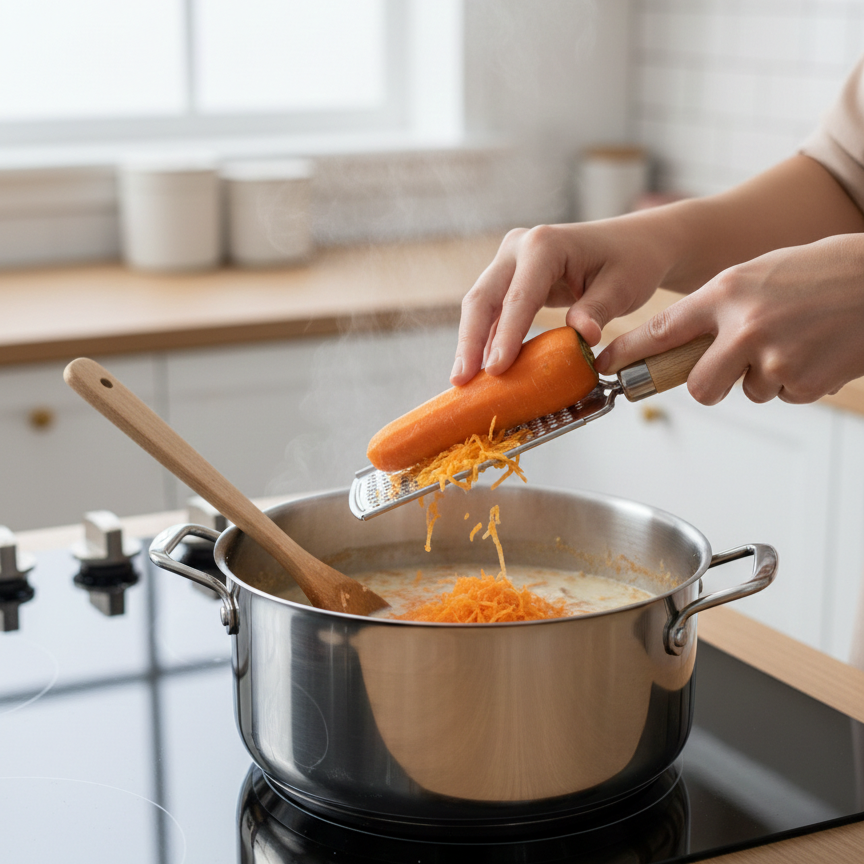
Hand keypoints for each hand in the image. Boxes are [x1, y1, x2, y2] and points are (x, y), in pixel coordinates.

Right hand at [449, 219, 672, 384]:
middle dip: (470, 341)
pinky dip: (486, 340)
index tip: (496, 370)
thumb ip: (597, 310)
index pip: (519, 296)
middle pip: (483, 298)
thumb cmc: (632, 261)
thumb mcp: (622, 287)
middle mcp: (519, 248)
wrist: (634, 244)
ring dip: (471, 344)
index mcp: (545, 245)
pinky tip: (481, 369)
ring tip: (464, 381)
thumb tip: (583, 337)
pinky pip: (493, 312)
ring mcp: (510, 262)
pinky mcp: (511, 279)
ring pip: (480, 305)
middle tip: (461, 379)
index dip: (505, 335)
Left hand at [596, 234, 863, 404]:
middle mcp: (744, 327)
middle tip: (730, 368)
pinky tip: (816, 349)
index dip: (628, 353)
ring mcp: (775, 358)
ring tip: (795, 338)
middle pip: (699, 387)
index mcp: (726, 292)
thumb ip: (718, 308)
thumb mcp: (757, 274)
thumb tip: (681, 344)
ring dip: (764, 376)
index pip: (662, 330)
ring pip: (747, 392)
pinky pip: (784, 395)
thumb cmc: (821, 271)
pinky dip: (796, 380)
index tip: (605, 366)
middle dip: (710, 383)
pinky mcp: (805, 382)